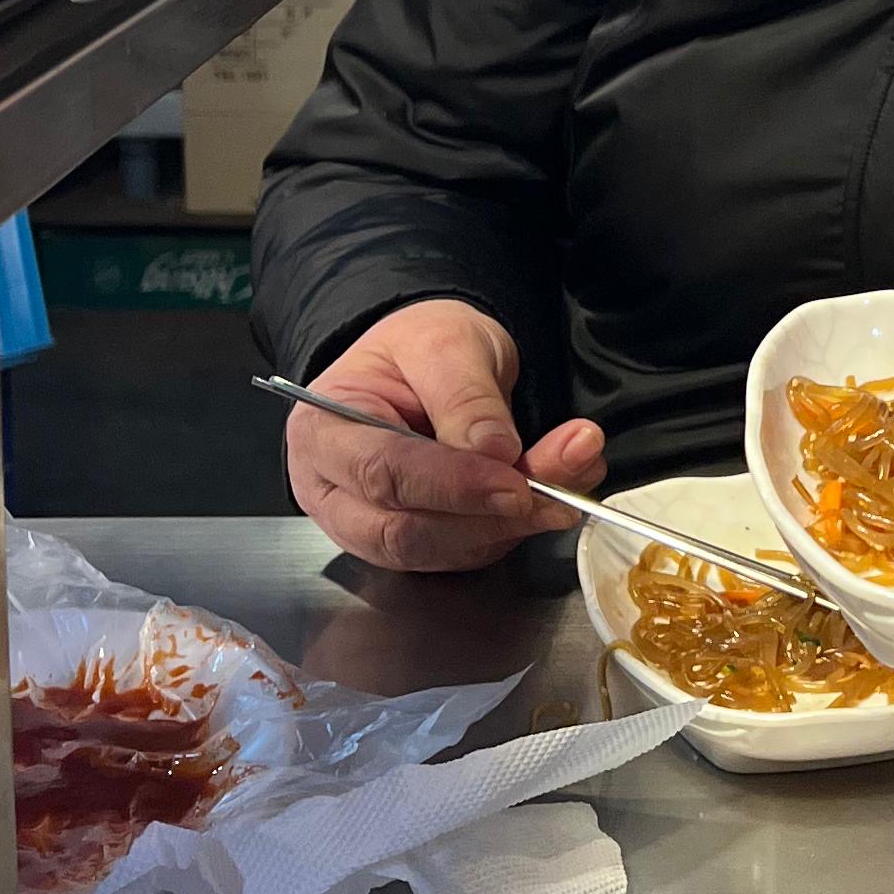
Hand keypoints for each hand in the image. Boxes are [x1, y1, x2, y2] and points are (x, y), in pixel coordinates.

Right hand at [282, 297, 606, 572]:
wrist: (424, 361)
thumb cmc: (416, 348)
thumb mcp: (443, 341)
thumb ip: (465, 394)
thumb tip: (495, 452)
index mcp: (321, 433)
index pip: (381, 474)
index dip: (452, 486)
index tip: (515, 483)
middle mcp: (335, 492)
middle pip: (406, 531)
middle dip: (489, 516)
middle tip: (560, 489)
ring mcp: (371, 526)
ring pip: (443, 551)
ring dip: (514, 524)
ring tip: (571, 474)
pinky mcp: (416, 544)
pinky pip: (465, 552)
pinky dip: (515, 528)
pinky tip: (554, 491)